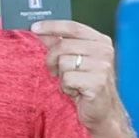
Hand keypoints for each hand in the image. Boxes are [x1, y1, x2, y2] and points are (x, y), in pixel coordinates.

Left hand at [32, 20, 138, 137]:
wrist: (101, 111)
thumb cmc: (85, 83)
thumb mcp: (71, 60)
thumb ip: (57, 43)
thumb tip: (39, 29)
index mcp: (100, 41)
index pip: (72, 27)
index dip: (51, 26)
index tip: (34, 27)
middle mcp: (104, 51)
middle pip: (63, 45)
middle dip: (51, 59)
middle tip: (54, 70)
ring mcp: (103, 66)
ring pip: (63, 62)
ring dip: (61, 75)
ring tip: (71, 82)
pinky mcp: (98, 82)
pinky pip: (67, 78)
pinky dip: (66, 87)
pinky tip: (75, 91)